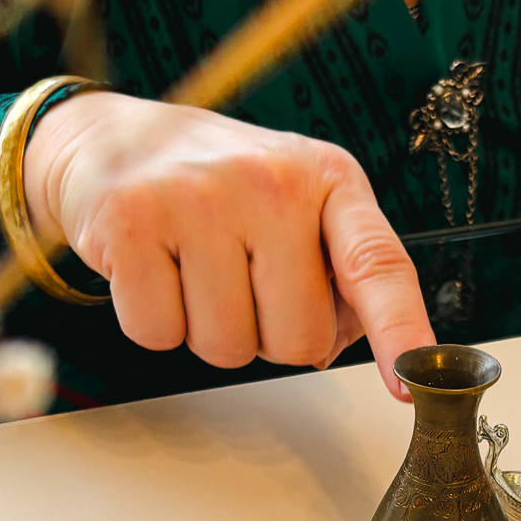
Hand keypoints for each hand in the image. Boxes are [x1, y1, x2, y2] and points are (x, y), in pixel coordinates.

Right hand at [25, 92, 433, 399]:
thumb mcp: (295, 206)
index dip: (400, 330)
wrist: (109, 138)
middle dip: (268, 336)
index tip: (411, 382)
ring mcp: (197, 197)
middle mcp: (269, 180)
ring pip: (227, 348)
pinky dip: (153, 321)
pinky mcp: (131, 222)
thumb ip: (335, 274)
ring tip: (192, 269)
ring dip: (208, 331)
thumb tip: (344, 346)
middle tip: (237, 280)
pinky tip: (153, 269)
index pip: (377, 265)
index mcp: (327, 177)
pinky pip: (159, 334)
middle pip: (297, 339)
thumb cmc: (216, 187)